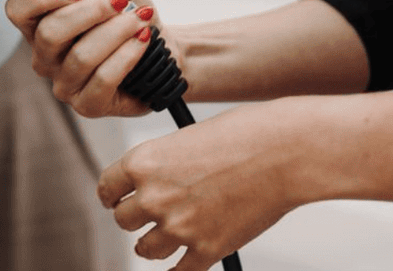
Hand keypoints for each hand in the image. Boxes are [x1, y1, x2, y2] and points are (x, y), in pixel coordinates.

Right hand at [4, 0, 169, 117]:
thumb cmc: (126, 14)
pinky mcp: (88, 104)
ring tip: (139, 20)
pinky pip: (102, 79)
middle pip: (50, 33)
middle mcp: (45, 54)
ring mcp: (64, 82)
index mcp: (40, 21)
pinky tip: (141, 41)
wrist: (160, 48)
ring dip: (116, 32)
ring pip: (80, 56)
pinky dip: (126, 55)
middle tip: (119, 1)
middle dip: (91, 12)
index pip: (17, 8)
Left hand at [100, 101, 312, 269]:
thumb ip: (165, 162)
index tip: (116, 199)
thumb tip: (158, 178)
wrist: (285, 152)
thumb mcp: (189, 137)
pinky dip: (178, 269)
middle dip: (135, 217)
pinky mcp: (206, 250)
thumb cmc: (246, 135)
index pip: (107, 188)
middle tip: (147, 215)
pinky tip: (180, 264)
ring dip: (152, 244)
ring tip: (161, 238)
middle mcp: (155, 196)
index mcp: (144, 162)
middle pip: (123, 220)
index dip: (112, 195)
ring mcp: (179, 227)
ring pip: (145, 249)